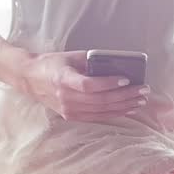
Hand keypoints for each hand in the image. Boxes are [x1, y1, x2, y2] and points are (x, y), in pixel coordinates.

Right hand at [19, 51, 149, 121]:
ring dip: (123, 106)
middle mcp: (66, 97)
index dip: (108, 84)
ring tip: (140, 100)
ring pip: (101, 111)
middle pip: (100, 100)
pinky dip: (114, 113)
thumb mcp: (70, 57)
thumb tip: (117, 66)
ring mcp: (69, 110)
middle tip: (143, 90)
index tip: (125, 79)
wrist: (31, 79)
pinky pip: (97, 117)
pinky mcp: (72, 116)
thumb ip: (91, 61)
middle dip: (125, 96)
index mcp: (63, 79)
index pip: (89, 85)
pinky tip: (127, 108)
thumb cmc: (52, 64)